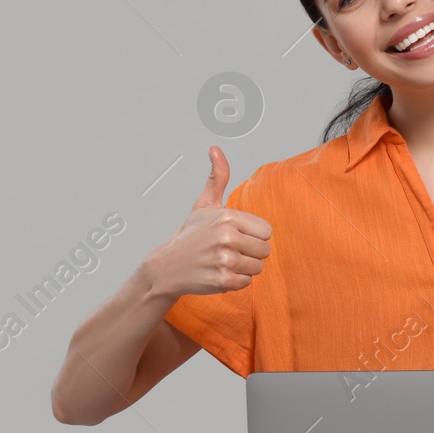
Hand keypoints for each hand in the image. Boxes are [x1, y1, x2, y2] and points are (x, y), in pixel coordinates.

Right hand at [143, 145, 272, 296]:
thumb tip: (215, 149)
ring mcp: (224, 260)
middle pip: (264, 250)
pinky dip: (235, 281)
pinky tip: (219, 273)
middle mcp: (226, 237)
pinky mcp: (223, 280)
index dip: (253, 235)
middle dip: (249, 253)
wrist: (167, 267)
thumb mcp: (204, 204)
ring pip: (257, 267)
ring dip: (243, 268)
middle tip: (227, 250)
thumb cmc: (190, 235)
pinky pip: (247, 283)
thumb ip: (217, 177)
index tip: (235, 236)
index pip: (266, 231)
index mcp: (227, 217)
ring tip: (223, 261)